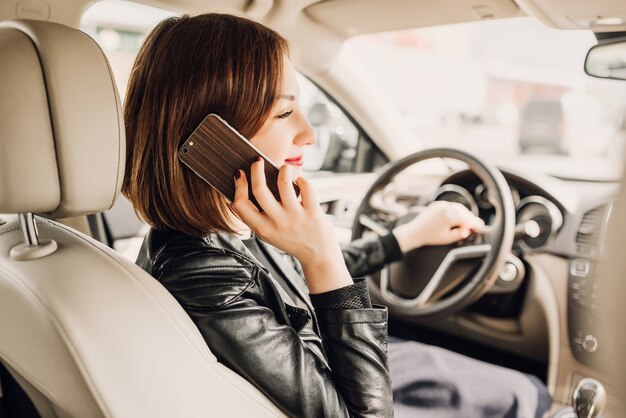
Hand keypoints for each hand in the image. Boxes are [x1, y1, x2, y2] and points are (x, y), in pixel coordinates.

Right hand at [231, 158, 351, 292]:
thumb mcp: (268, 234)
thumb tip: (235, 197)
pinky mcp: (313, 213)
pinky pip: (306, 188)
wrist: (318, 256)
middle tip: (257, 161)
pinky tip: (300, 182)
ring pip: (284, 184)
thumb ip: (254, 219)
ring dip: (283, 170)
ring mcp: (295, 217)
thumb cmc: (291, 241)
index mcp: (262, 229)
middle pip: (259, 190)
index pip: (240, 204)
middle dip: (256, 170)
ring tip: (284, 168)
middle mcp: (277, 223)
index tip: (240, 174)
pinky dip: (302, 180)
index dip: (238, 186)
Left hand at [392, 201, 484, 252]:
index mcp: (448, 217)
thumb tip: (468, 230)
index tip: (480, 226)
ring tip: (468, 221)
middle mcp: (444, 208)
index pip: (466, 218)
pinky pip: (450, 206)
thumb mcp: (447, 238)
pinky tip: (458, 216)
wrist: (415, 232)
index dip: (475, 222)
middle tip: (476, 224)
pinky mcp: (436, 204)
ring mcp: (440, 205)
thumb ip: (460, 234)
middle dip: (470, 218)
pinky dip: (456, 210)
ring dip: (464, 213)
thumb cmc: (430, 237)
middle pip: (463, 211)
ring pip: (457, 207)